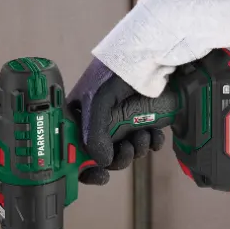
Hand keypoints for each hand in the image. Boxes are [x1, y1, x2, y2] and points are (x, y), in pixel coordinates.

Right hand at [67, 58, 164, 184]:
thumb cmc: (120, 68)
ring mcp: (122, 121)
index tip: (98, 175)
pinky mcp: (144, 120)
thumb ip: (94, 135)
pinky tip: (154, 135)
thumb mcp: (99, 100)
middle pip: (103, 156)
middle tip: (127, 150)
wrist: (156, 54)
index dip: (83, 167)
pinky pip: (146, 143)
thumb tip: (101, 162)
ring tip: (143, 137)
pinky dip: (151, 143)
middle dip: (118, 158)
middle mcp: (98, 120)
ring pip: (126, 151)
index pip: (73, 150)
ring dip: (136, 150)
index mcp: (79, 114)